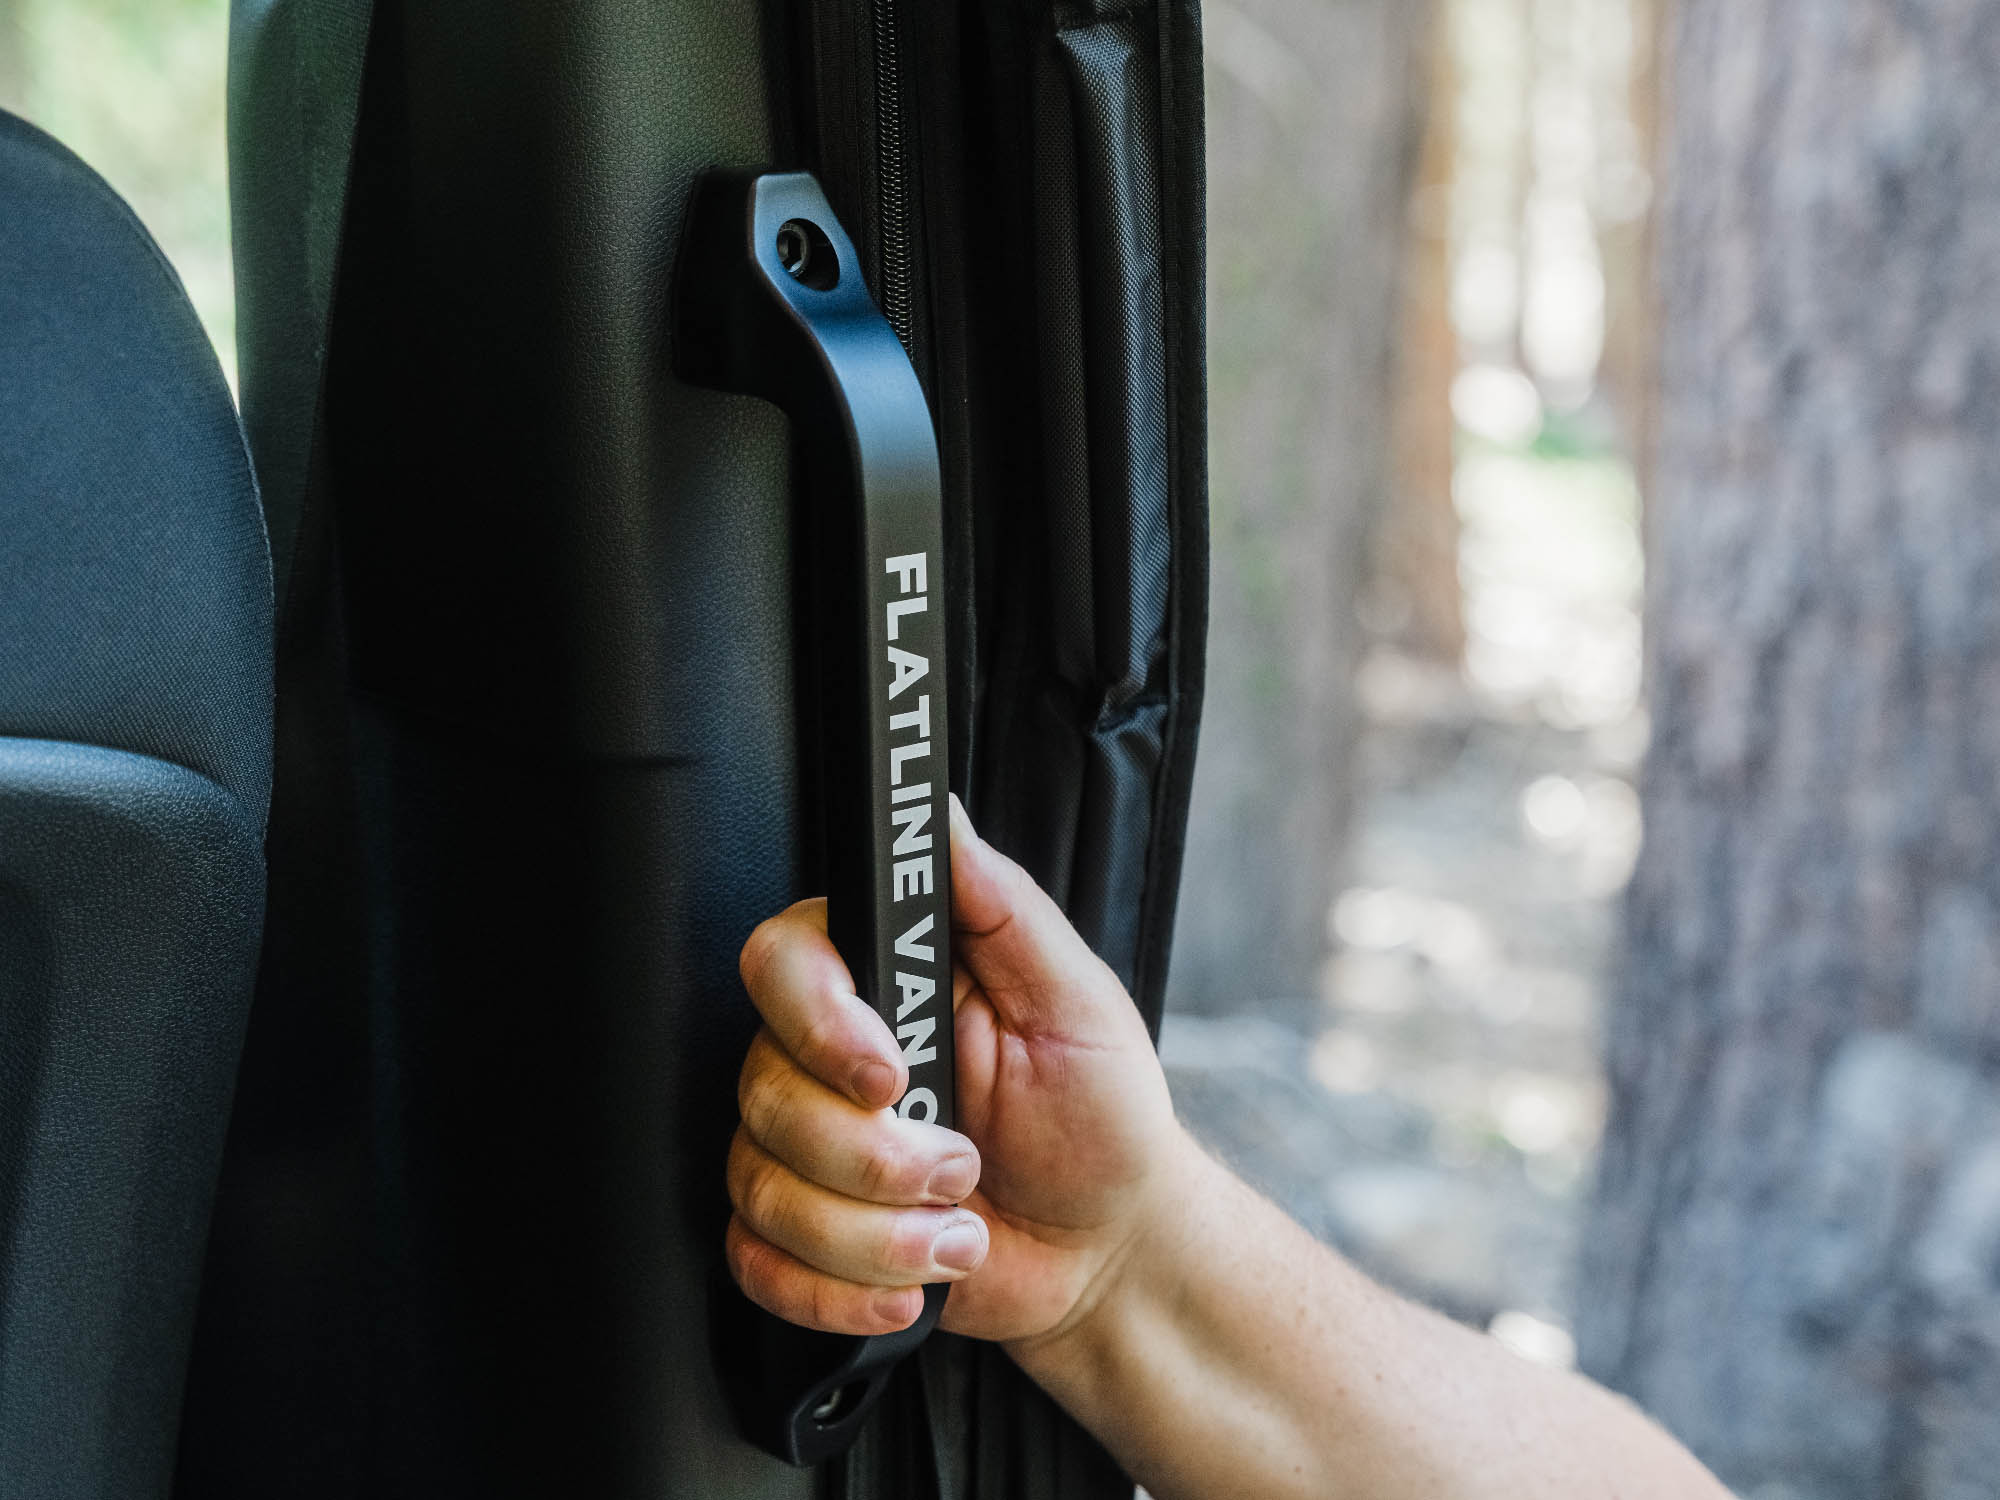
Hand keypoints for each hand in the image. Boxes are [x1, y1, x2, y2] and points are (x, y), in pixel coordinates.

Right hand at [725, 795, 1184, 1348]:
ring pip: (761, 1183)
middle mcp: (829, 1057)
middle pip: (763, 1086)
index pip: (784, 963)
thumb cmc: (1101, 1115)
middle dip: (871, 1157)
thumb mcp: (1075, 1000)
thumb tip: (942, 813)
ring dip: (871, 1235)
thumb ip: (1002, 904)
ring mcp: (807, 1148)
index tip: (889, 1075)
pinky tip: (907, 1284)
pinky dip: (834, 1290)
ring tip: (957, 1234)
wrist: (1110, 1247)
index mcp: (888, 983)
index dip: (820, 1023)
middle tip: (963, 1167)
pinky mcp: (802, 1233)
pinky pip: (756, 1261)